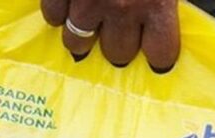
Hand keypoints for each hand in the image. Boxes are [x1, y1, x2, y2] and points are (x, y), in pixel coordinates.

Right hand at [41, 0, 179, 70]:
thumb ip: (159, 3)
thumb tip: (160, 21)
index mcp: (157, 3)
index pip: (161, 53)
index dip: (157, 55)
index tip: (155, 56)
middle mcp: (122, 8)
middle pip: (117, 54)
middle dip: (117, 45)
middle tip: (118, 32)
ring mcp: (86, 2)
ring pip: (78, 43)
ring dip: (83, 36)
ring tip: (87, 24)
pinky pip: (53, 16)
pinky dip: (57, 13)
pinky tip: (66, 6)